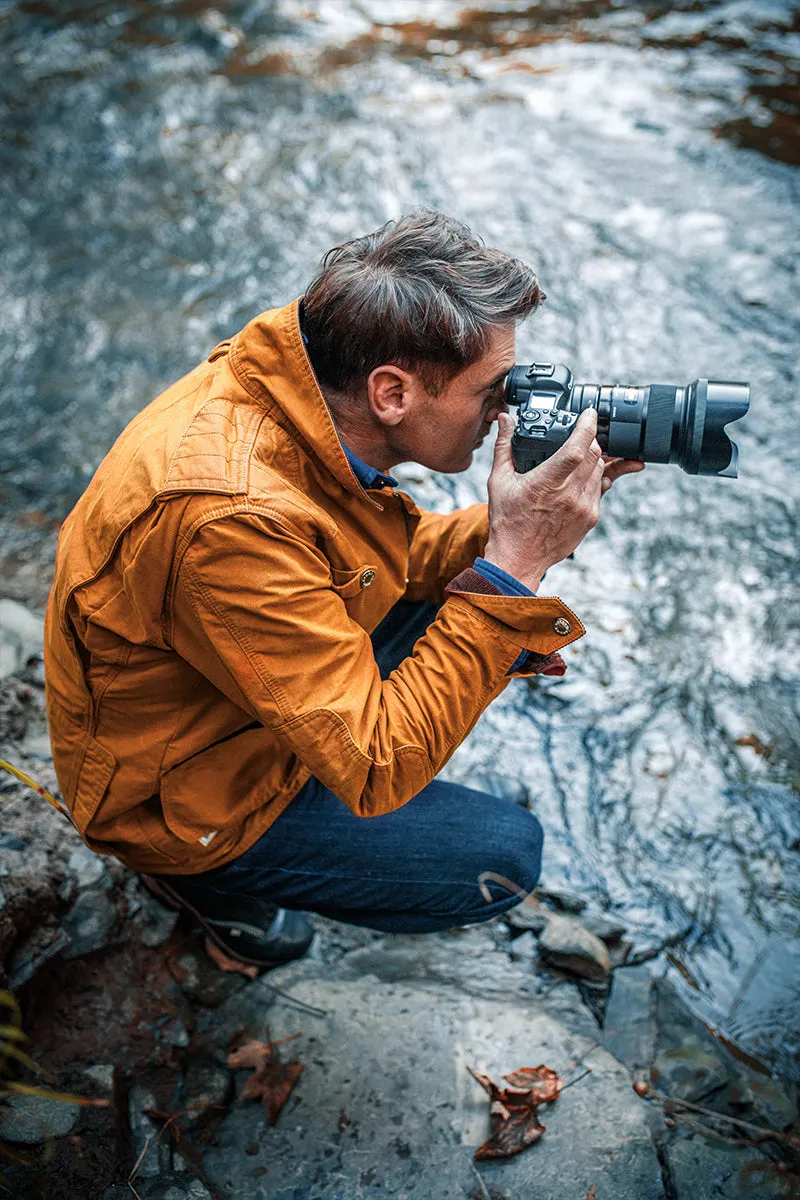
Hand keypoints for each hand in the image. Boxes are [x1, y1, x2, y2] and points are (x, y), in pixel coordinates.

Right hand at [482, 410, 642, 590]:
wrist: (519, 558)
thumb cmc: (507, 521)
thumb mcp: (499, 481)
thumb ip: (504, 446)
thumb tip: (506, 420)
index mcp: (547, 482)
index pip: (578, 447)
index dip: (588, 426)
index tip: (589, 414)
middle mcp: (570, 494)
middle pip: (595, 454)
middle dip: (590, 440)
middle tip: (579, 435)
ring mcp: (584, 507)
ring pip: (600, 470)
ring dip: (592, 459)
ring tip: (576, 458)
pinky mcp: (590, 518)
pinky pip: (599, 489)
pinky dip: (592, 478)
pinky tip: (577, 479)